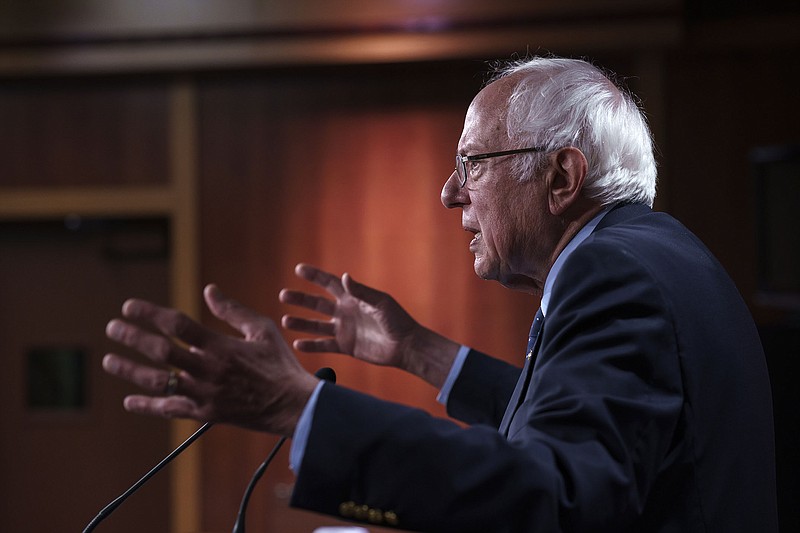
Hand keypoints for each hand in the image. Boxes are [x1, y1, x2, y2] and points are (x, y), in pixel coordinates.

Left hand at [102, 284, 317, 436]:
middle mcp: (208, 370)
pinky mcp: (205, 414)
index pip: (177, 325)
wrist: (293, 405)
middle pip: (160, 351)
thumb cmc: (280, 364)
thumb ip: (233, 310)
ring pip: (158, 382)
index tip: (129, 306)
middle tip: (112, 328)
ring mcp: (204, 394)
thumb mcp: (262, 330)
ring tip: (109, 360)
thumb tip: (208, 290)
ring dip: (130, 370)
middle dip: (132, 338)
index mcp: (221, 346)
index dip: (149, 313)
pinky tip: (129, 400)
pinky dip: (147, 405)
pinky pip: (170, 410)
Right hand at [279, 264, 459, 387]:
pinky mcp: (346, 346)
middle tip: (283, 295)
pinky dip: (311, 346)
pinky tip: (297, 344)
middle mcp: (345, 312)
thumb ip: (361, 292)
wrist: (406, 346)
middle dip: (300, 299)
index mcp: (353, 297)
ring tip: (284, 321)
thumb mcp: (380, 303)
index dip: (314, 276)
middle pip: (317, 303)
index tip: (298, 269)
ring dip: (301, 323)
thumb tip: (343, 277)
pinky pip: (324, 345)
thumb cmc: (397, 321)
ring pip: (317, 325)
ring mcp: (344, 329)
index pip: (329, 284)